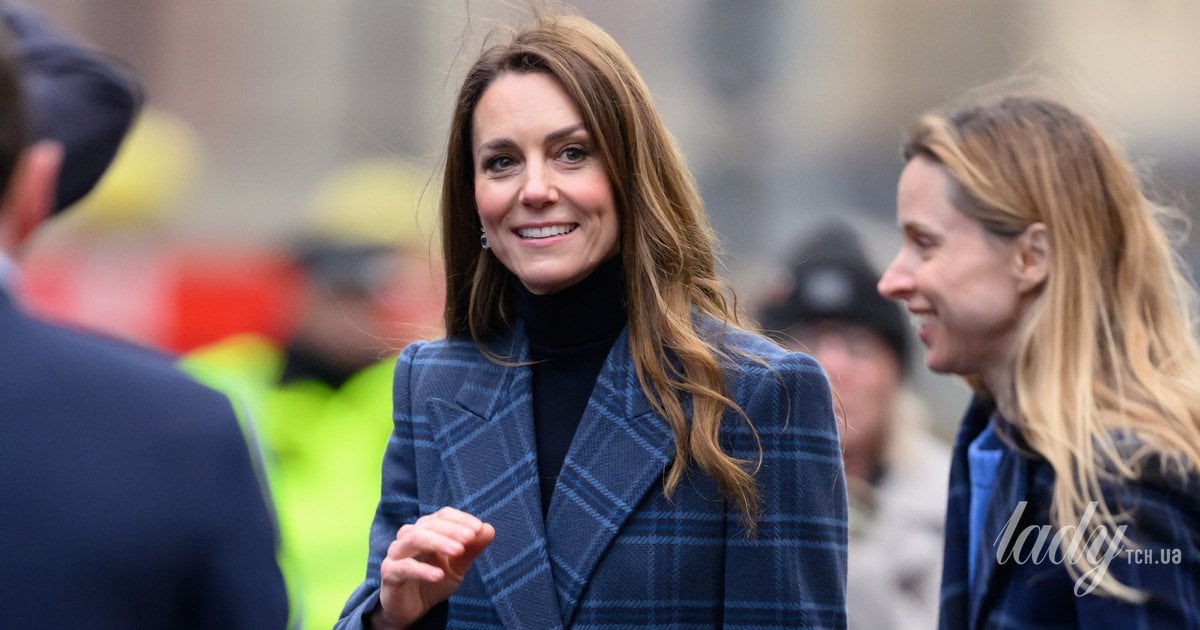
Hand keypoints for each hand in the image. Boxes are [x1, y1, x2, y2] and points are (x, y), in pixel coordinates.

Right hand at [373, 507, 494, 627]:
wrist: (413, 609)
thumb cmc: (434, 580)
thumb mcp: (458, 566)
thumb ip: (471, 549)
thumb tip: (489, 529)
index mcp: (426, 530)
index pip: (442, 515)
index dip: (460, 519)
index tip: (479, 528)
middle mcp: (409, 537)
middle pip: (428, 524)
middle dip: (452, 530)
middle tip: (470, 538)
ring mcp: (396, 554)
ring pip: (414, 539)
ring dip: (438, 542)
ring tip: (459, 550)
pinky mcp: (389, 573)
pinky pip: (404, 567)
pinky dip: (422, 570)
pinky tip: (439, 575)